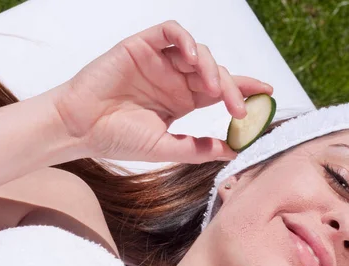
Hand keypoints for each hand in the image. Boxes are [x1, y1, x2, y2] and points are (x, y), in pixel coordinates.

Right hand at [55, 20, 272, 163]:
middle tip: (238, 108)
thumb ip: (201, 147)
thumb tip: (235, 151)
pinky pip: (170, 31)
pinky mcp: (142, 46)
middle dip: (232, 87)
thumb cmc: (118, 138)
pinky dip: (185, 40)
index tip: (267, 93)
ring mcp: (159, 61)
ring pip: (197, 52)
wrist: (81, 128)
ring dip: (211, 67)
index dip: (244, 88)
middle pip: (214, 72)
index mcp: (183, 100)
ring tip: (212, 90)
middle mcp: (174, 79)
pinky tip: (191, 58)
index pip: (220, 90)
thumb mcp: (168, 147)